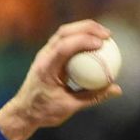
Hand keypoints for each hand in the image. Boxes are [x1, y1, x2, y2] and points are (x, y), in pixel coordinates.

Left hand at [0, 19, 122, 139]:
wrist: (23, 111)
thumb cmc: (43, 111)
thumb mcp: (69, 107)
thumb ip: (93, 97)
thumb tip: (116, 89)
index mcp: (45, 68)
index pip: (63, 47)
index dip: (83, 41)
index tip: (102, 43)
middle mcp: (43, 57)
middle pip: (64, 32)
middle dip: (87, 28)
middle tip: (108, 35)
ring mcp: (44, 55)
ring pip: (64, 33)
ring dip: (84, 29)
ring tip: (105, 35)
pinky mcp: (48, 56)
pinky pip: (65, 41)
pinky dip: (80, 38)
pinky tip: (95, 43)